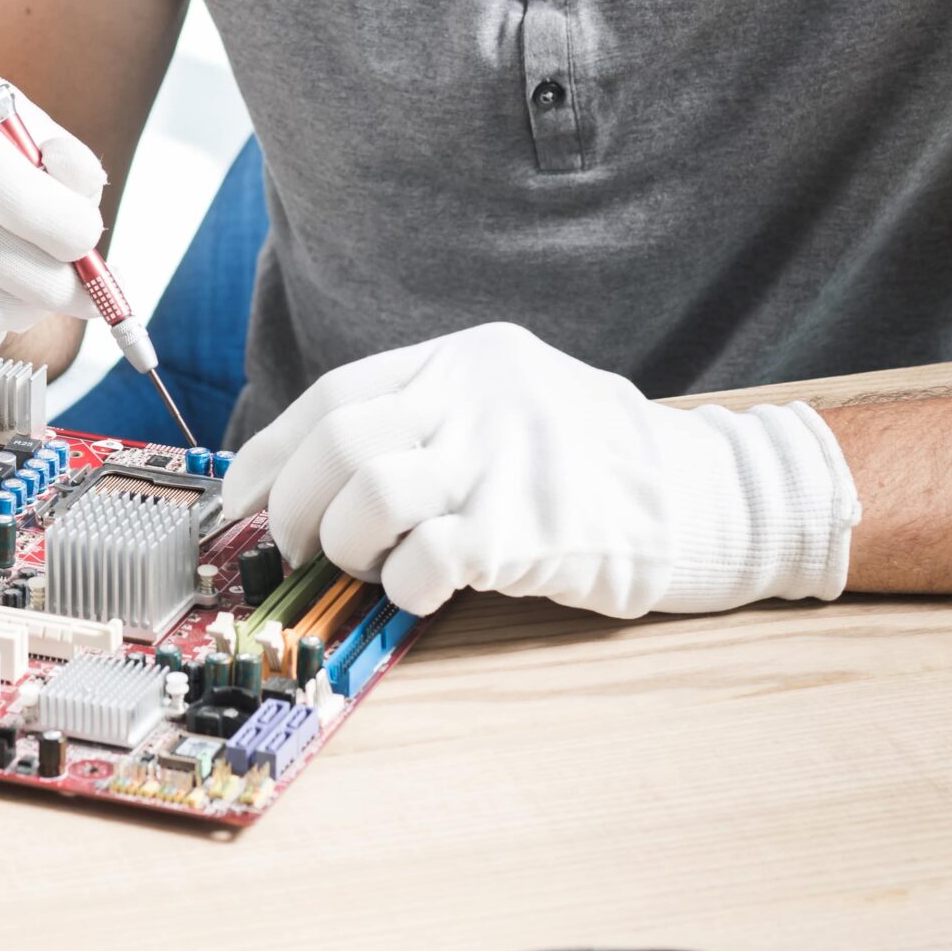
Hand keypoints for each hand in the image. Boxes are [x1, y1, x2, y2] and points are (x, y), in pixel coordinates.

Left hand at [221, 322, 860, 619]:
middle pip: (342, 440)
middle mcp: (481, 395)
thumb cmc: (596, 464)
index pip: (337, 394)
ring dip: (349, 545)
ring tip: (367, 568)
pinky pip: (432, 555)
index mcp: (468, 359)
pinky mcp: (534, 527)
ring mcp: (509, 457)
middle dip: (299, 507)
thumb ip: (434, 420)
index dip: (275, 453)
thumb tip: (324, 476)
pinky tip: (420, 591)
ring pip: (373, 491)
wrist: (710, 497)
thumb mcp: (514, 403)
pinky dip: (404, 584)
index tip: (242, 499)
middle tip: (300, 550)